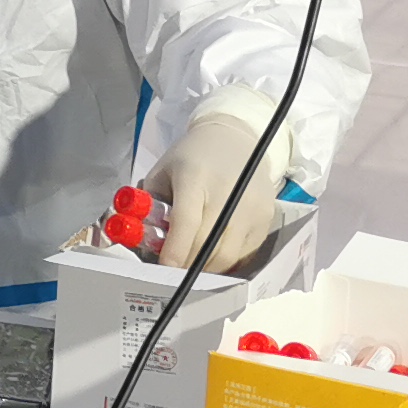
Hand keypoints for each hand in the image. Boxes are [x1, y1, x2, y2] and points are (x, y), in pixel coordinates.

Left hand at [155, 101, 292, 273]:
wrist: (235, 140)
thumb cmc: (191, 158)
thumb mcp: (162, 173)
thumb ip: (149, 206)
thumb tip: (141, 241)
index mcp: (196, 177)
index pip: (187, 221)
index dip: (175, 249)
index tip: (164, 267)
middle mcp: (229, 193)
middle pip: (206, 245)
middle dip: (186, 264)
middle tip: (172, 268)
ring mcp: (252, 209)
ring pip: (227, 256)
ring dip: (205, 267)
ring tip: (191, 261)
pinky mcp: (265, 220)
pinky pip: (243, 255)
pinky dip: (224, 262)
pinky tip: (211, 253)